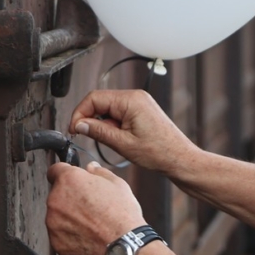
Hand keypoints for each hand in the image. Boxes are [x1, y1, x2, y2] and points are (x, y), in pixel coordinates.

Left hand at [45, 161, 144, 254]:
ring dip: (68, 217)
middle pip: (57, 195)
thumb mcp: (117, 184)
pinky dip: (70, 235)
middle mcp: (55, 200)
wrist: (124, 246)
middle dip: (70, 198)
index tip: (72, 181)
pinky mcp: (56, 243)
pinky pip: (60, 235)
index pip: (55, 170)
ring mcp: (53, 223)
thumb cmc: (122, 215)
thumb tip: (91, 167)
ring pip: (57, 216)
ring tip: (91, 224)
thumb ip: (99, 172)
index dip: (65, 174)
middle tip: (90, 206)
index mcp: (68, 180)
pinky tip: (88, 236)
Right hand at [69, 89, 197, 175]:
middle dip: (90, 118)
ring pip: (108, 107)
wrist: (180, 158)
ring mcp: (139, 102)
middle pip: (100, 101)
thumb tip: (79, 125)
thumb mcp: (122, 144)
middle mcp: (135, 96)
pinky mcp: (141, 109)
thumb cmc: (159, 152)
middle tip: (85, 137)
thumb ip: (98, 131)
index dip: (80, 113)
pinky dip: (112, 124)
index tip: (74, 129)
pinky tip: (118, 138)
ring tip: (112, 141)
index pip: (94, 98)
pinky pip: (118, 112)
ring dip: (102, 123)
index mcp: (130, 100)